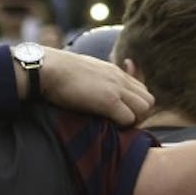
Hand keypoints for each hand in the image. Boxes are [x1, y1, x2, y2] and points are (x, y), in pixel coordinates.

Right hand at [38, 48, 154, 127]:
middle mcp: (119, 78)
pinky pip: (128, 119)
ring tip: (115, 125)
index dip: (134, 105)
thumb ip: (94, 78)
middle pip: (148, 100)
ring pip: (144, 109)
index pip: (141, 90)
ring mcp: (115, 89)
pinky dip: (121, 126)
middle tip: (120, 123)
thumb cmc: (56, 72)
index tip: (120, 112)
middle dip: (138, 115)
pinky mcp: (107, 101)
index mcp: (114, 71)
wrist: (47, 69)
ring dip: (133, 121)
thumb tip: (90, 87)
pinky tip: (107, 125)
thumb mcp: (83, 70)